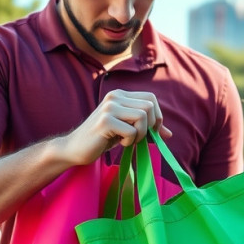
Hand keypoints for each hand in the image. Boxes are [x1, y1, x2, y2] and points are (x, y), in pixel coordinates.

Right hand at [55, 90, 173, 165]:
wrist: (74, 148)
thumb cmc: (102, 139)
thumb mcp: (127, 130)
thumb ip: (147, 128)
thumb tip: (169, 134)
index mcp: (120, 95)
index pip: (151, 98)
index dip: (157, 116)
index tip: (150, 130)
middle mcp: (115, 97)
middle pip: (149, 106)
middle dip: (150, 126)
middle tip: (138, 137)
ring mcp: (109, 107)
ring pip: (143, 116)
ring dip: (140, 134)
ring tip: (128, 140)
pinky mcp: (105, 121)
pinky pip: (131, 131)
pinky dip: (129, 141)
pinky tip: (118, 143)